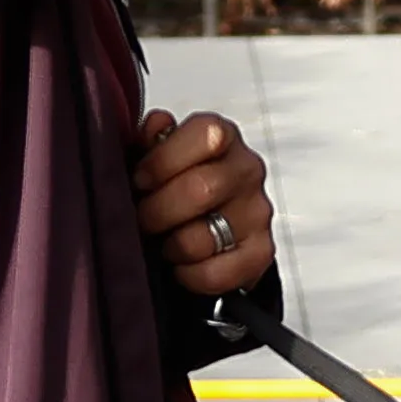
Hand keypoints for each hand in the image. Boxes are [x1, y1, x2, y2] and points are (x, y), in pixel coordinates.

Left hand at [135, 108, 274, 297]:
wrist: (214, 231)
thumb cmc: (179, 186)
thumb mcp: (160, 156)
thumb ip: (152, 138)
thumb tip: (156, 126)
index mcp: (222, 137)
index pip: (206, 135)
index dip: (163, 160)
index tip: (140, 180)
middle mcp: (247, 170)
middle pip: (201, 189)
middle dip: (157, 211)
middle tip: (143, 220)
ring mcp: (257, 213)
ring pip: (201, 238)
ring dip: (170, 246)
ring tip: (164, 243)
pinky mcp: (260, 253)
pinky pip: (215, 273)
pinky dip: (189, 275)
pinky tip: (182, 266)